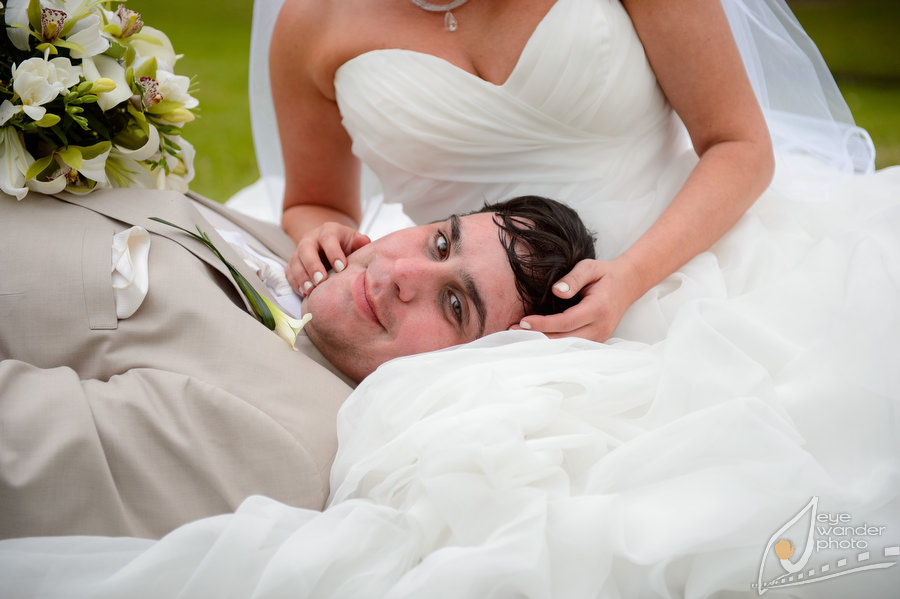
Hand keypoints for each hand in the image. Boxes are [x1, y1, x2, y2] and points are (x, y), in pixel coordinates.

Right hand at [285, 222, 369, 295]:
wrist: (330, 245)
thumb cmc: (346, 246)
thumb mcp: (354, 241)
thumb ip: (360, 242)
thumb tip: (363, 240)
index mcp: (328, 231)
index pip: (328, 239)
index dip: (333, 253)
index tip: (341, 268)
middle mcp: (311, 239)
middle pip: (306, 249)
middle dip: (313, 266)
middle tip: (321, 281)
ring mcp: (299, 251)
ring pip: (295, 262)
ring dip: (301, 277)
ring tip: (310, 291)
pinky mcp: (293, 263)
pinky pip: (289, 272)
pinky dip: (295, 283)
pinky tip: (303, 293)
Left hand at [514, 258, 642, 341]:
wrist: (627, 284)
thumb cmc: (605, 275)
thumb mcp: (589, 267)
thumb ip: (573, 278)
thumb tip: (556, 291)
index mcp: (599, 308)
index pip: (566, 322)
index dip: (543, 324)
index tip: (523, 321)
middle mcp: (601, 327)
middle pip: (565, 340)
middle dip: (538, 338)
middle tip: (513, 331)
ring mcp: (600, 337)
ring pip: (568, 347)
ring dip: (544, 344)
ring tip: (520, 336)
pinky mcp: (596, 341)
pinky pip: (573, 347)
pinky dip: (554, 345)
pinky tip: (536, 339)